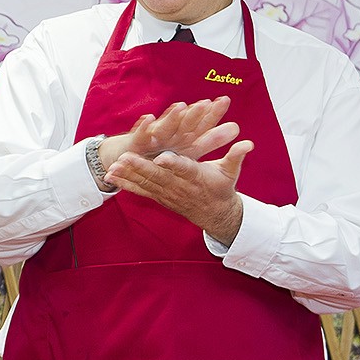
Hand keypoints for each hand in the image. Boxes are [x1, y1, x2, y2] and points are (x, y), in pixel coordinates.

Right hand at [99, 97, 239, 169]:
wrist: (133, 157)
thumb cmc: (163, 151)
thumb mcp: (191, 149)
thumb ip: (212, 138)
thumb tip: (237, 128)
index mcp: (186, 135)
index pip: (202, 124)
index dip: (213, 114)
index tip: (224, 101)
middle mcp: (171, 132)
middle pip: (185, 122)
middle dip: (194, 113)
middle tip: (207, 104)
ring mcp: (154, 136)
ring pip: (165, 127)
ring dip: (172, 117)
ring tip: (181, 107)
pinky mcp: (137, 142)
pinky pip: (140, 135)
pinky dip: (143, 127)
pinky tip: (149, 118)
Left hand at [104, 138, 252, 244]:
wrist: (217, 214)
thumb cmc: (223, 188)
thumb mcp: (231, 172)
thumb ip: (236, 156)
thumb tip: (248, 144)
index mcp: (197, 177)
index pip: (185, 169)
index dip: (174, 163)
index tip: (163, 157)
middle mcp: (179, 186)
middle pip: (159, 176)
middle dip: (141, 167)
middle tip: (125, 157)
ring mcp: (167, 193)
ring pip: (146, 183)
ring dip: (128, 175)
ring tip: (112, 167)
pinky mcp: (159, 197)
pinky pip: (141, 191)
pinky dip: (125, 184)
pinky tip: (111, 177)